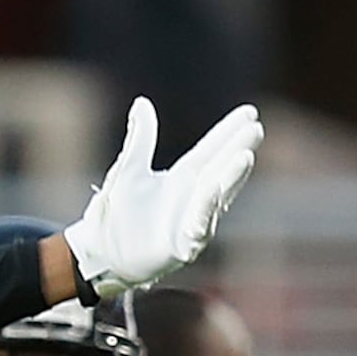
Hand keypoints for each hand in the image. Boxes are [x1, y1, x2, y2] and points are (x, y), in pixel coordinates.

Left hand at [63, 98, 262, 299]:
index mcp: (183, 178)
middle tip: (256, 128)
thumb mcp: (129, 168)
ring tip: (244, 156)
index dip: (229, 131)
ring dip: (232, 178)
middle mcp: (193, 198)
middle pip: (220, 169)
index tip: (250, 112)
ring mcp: (191, 223)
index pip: (211, 149)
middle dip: (238, 149)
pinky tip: (213, 189)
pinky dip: (206, 209)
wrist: (100, 252)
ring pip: (216, 197)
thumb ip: (141, 138)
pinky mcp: (182, 247)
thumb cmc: (118, 214)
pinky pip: (198, 227)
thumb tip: (142, 103)